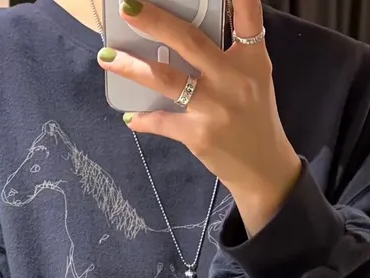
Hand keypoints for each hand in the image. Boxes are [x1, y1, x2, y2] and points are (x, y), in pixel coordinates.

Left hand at [97, 0, 301, 234]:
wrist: (264, 170)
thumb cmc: (255, 117)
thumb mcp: (254, 78)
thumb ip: (230, 53)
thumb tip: (183, 33)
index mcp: (252, 59)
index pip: (246, 16)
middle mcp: (234, 79)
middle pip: (190, 41)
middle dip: (155, 21)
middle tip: (128, 6)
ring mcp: (215, 108)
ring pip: (167, 79)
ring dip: (132, 67)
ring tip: (106, 57)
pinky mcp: (199, 135)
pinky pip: (163, 121)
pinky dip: (144, 119)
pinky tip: (131, 116)